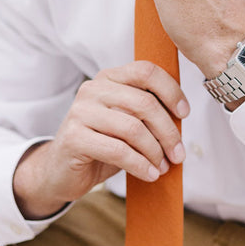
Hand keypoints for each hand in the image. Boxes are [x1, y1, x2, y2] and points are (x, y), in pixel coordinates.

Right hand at [12, 61, 188, 219]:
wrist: (60, 171)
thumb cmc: (100, 146)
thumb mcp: (126, 123)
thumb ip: (147, 114)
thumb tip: (181, 118)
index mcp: (109, 78)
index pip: (146, 71)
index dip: (171, 91)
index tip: (184, 113)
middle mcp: (93, 89)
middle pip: (144, 103)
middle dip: (168, 131)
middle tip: (178, 154)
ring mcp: (80, 111)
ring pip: (133, 129)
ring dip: (155, 152)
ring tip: (163, 167)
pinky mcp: (74, 137)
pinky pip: (118, 151)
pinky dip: (140, 165)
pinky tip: (149, 174)